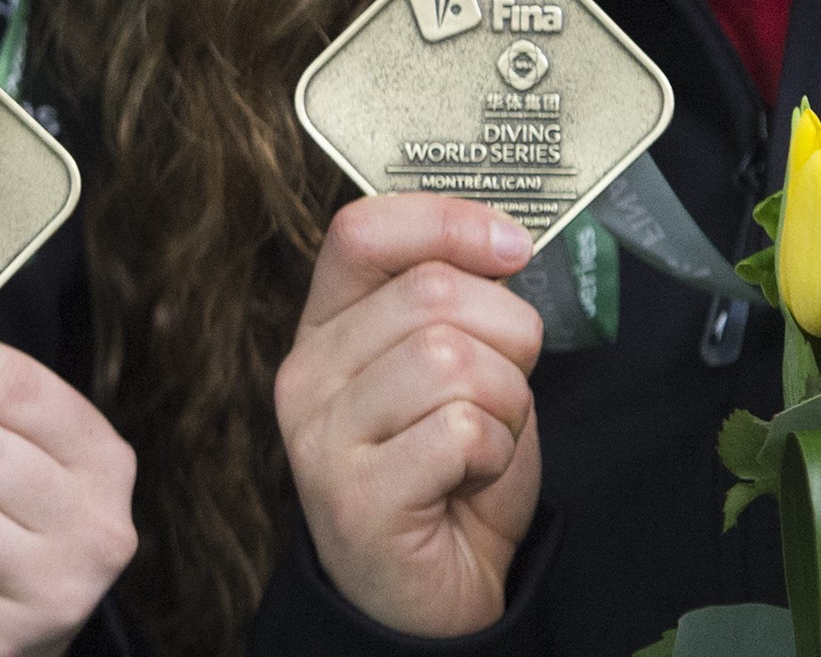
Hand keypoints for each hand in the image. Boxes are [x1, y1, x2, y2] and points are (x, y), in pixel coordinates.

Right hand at [273, 195, 544, 636]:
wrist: (436, 597)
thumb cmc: (451, 474)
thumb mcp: (453, 366)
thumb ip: (456, 302)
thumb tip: (500, 241)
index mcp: (327, 327)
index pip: (365, 229)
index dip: (448, 221)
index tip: (512, 248)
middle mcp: (308, 373)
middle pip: (431, 292)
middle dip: (507, 336)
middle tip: (507, 388)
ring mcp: (322, 437)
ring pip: (452, 359)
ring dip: (506, 402)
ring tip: (485, 441)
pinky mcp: (354, 495)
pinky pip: (460, 430)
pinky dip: (494, 451)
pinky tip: (470, 478)